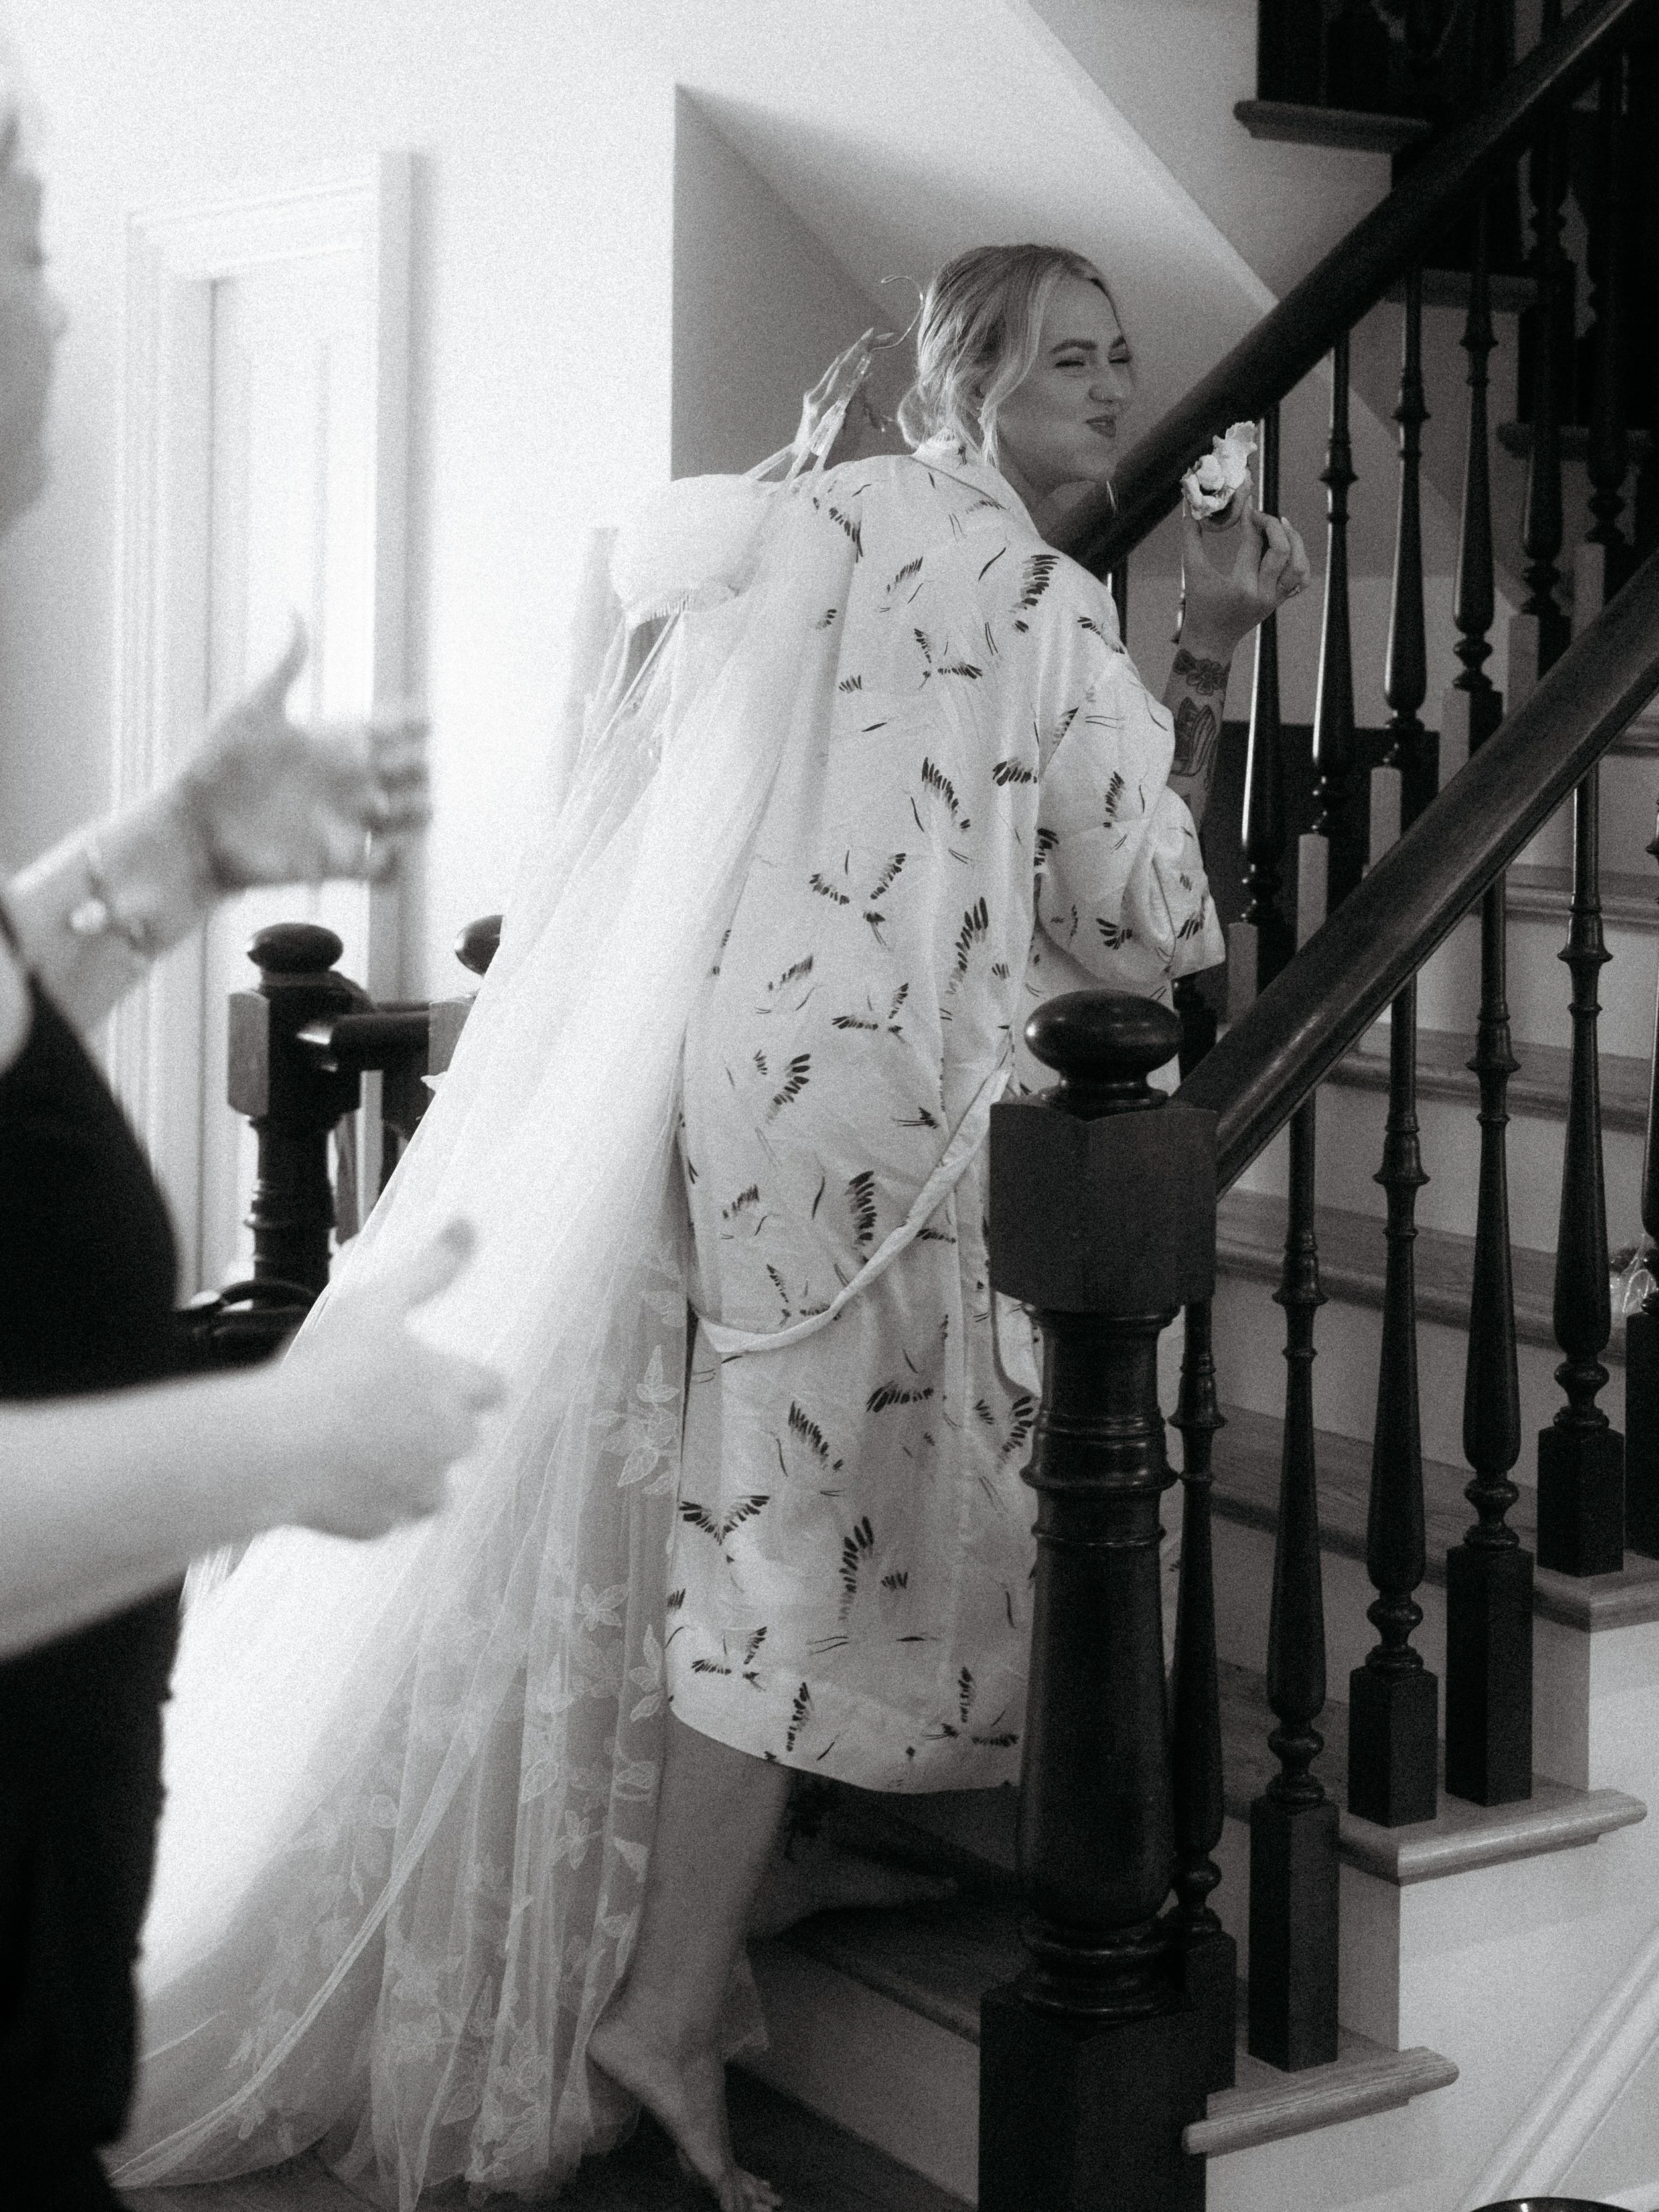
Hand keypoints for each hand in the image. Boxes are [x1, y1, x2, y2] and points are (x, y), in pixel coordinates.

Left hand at [177, 619, 429, 890]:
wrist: (192, 828)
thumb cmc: (213, 765)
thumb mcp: (250, 710)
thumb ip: (283, 667)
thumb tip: (296, 611)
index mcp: (334, 741)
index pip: (395, 728)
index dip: (414, 723)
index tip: (418, 723)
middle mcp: (347, 782)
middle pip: (414, 772)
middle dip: (418, 771)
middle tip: (394, 774)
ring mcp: (345, 821)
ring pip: (412, 817)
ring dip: (415, 815)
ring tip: (389, 815)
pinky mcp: (336, 863)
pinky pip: (386, 867)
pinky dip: (393, 864)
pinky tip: (378, 852)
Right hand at [275, 1218, 504, 1538]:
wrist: (275, 1446)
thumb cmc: (327, 1368)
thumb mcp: (379, 1301)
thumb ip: (431, 1268)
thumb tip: (469, 1225)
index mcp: (453, 1390)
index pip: (493, 1388)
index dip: (470, 1381)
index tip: (440, 1376)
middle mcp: (447, 1445)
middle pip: (464, 1437)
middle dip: (436, 1424)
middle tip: (383, 1406)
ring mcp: (415, 1491)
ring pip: (433, 1487)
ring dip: (410, 1469)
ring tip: (361, 1447)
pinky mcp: (380, 1526)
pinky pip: (386, 1516)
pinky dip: (369, 1501)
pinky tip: (334, 1478)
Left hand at [790, 327, 893, 470]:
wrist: (802, 463)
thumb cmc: (829, 457)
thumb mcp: (851, 436)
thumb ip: (858, 406)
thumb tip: (865, 378)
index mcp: (826, 406)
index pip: (844, 369)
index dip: (859, 350)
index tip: (872, 334)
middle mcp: (816, 395)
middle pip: (840, 364)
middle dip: (861, 350)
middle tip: (881, 339)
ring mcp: (812, 395)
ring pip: (839, 374)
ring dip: (860, 380)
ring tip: (875, 417)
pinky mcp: (812, 397)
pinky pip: (836, 386)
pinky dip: (852, 392)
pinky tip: (865, 415)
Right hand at [1178, 491, 1310, 652]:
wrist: (1212, 640)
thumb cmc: (1199, 607)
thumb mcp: (1192, 572)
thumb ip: (1191, 539)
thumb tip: (1191, 509)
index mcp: (1241, 586)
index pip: (1252, 542)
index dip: (1249, 518)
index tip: (1246, 503)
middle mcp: (1263, 593)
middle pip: (1282, 550)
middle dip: (1273, 525)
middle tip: (1259, 516)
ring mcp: (1275, 599)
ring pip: (1299, 564)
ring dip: (1294, 540)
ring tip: (1281, 525)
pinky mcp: (1280, 601)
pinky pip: (1301, 580)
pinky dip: (1299, 561)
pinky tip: (1288, 548)